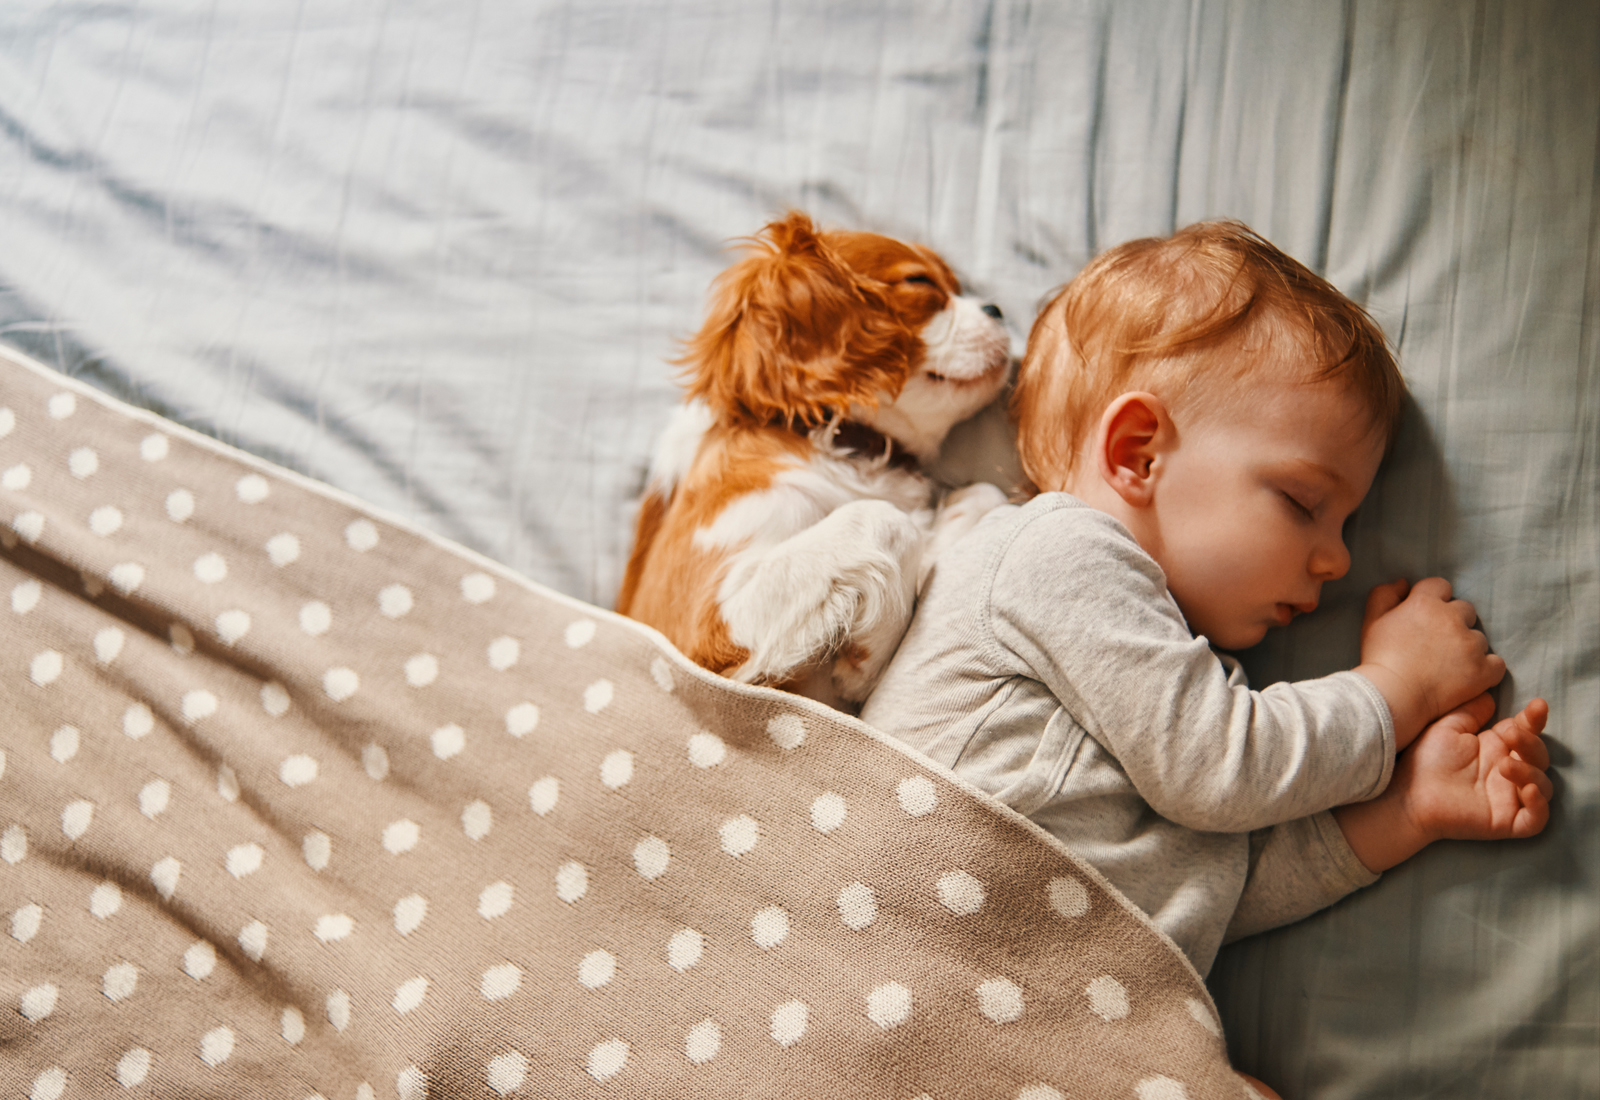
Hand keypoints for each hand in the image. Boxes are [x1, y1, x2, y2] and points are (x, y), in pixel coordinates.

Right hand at [1355, 578, 1506, 747]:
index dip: (1434, 600)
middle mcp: (1451, 618)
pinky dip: (1486, 669)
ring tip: (1449, 665)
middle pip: (1465, 610)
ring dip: (1468, 647)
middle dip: (1454, 622)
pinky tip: (1470, 677)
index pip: (1441, 586)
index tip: (1426, 617)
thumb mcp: (1371, 621)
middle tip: (1437, 643)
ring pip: (1479, 638)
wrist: (1391, 697)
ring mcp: (1470, 644)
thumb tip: (1404, 583)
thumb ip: (1385, 594)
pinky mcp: (1483, 670)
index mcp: (1424, 602)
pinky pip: (1497, 663)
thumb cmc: (1379, 659)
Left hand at [1399, 694, 1551, 841]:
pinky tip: (1527, 790)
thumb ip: (1470, 713)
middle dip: (1531, 743)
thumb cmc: (1424, 761)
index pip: (1526, 732)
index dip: (1534, 720)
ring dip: (1531, 772)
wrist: (1407, 794)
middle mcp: (1506, 772)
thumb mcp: (1447, 729)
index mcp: (1495, 748)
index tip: (1537, 706)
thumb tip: (1489, 696)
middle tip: (1510, 734)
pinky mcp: (1505, 822)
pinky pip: (1536, 820)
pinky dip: (1539, 806)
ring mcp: (1508, 798)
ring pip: (1542, 786)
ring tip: (1504, 765)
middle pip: (1539, 756)